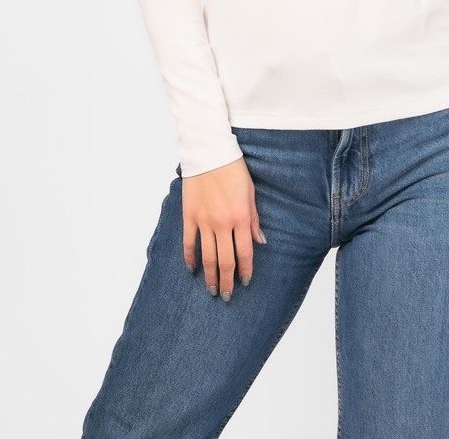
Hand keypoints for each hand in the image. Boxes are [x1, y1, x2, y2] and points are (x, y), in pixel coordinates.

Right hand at [182, 156, 266, 301]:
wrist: (209, 152)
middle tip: (227, 296)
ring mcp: (203, 221)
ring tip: (212, 290)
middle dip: (227, 281)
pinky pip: (189, 242)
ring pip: (206, 257)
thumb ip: (254, 219)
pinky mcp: (189, 216)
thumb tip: (260, 241)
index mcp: (240, 217)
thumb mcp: (250, 193)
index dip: (245, 271)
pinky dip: (190, 258)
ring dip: (210, 276)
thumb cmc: (233, 169)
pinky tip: (191, 269)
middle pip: (225, 261)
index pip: (244, 253)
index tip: (245, 282)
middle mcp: (222, 223)